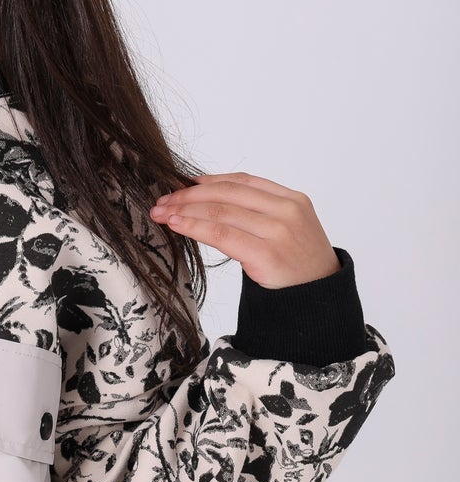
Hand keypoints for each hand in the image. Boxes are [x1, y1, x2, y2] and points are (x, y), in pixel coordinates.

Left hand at [149, 172, 340, 287]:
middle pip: (227, 193)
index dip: (207, 181)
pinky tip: (177, 225)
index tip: (182, 185)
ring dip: (184, 209)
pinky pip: (221, 235)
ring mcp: (278, 231)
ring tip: (162, 213)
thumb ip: (258, 212)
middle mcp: (287, 210)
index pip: (242, 181)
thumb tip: (209, 202)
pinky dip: (194, 226)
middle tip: (163, 200)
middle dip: (189, 195)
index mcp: (293, 199)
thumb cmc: (298, 266)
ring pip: (220, 211)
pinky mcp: (266, 254)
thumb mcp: (288, 228)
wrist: (320, 300)